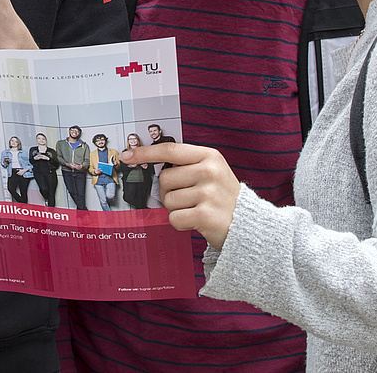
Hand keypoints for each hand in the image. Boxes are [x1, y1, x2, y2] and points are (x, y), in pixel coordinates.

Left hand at [121, 143, 239, 248]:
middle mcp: (209, 171)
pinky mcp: (205, 215)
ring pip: (168, 200)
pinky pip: (174, 218)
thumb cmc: (222, 197)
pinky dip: (181, 223)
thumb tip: (151, 166)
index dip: (146, 153)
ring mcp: (208, 193)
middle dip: (169, 192)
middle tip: (188, 198)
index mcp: (209, 156)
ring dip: (177, 209)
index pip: (170, 150)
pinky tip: (195, 221)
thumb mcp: (212, 171)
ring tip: (196, 209)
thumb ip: (187, 165)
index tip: (127, 155)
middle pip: (164, 180)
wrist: (249, 224)